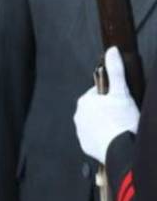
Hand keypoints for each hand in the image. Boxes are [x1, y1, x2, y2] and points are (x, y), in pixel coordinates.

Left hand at [74, 46, 139, 163]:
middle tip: (122, 116)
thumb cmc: (121, 121)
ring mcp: (81, 132)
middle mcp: (78, 116)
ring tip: (119, 128)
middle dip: (107, 111)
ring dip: (105, 124)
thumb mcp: (121, 92)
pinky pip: (95, 139)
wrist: (121, 149)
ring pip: (95, 124)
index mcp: (84, 101)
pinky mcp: (86, 146)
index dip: (111, 97)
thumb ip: (116, 70)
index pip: (98, 94)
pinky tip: (114, 138)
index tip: (120, 103)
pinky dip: (103, 138)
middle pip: (96, 109)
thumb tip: (112, 51)